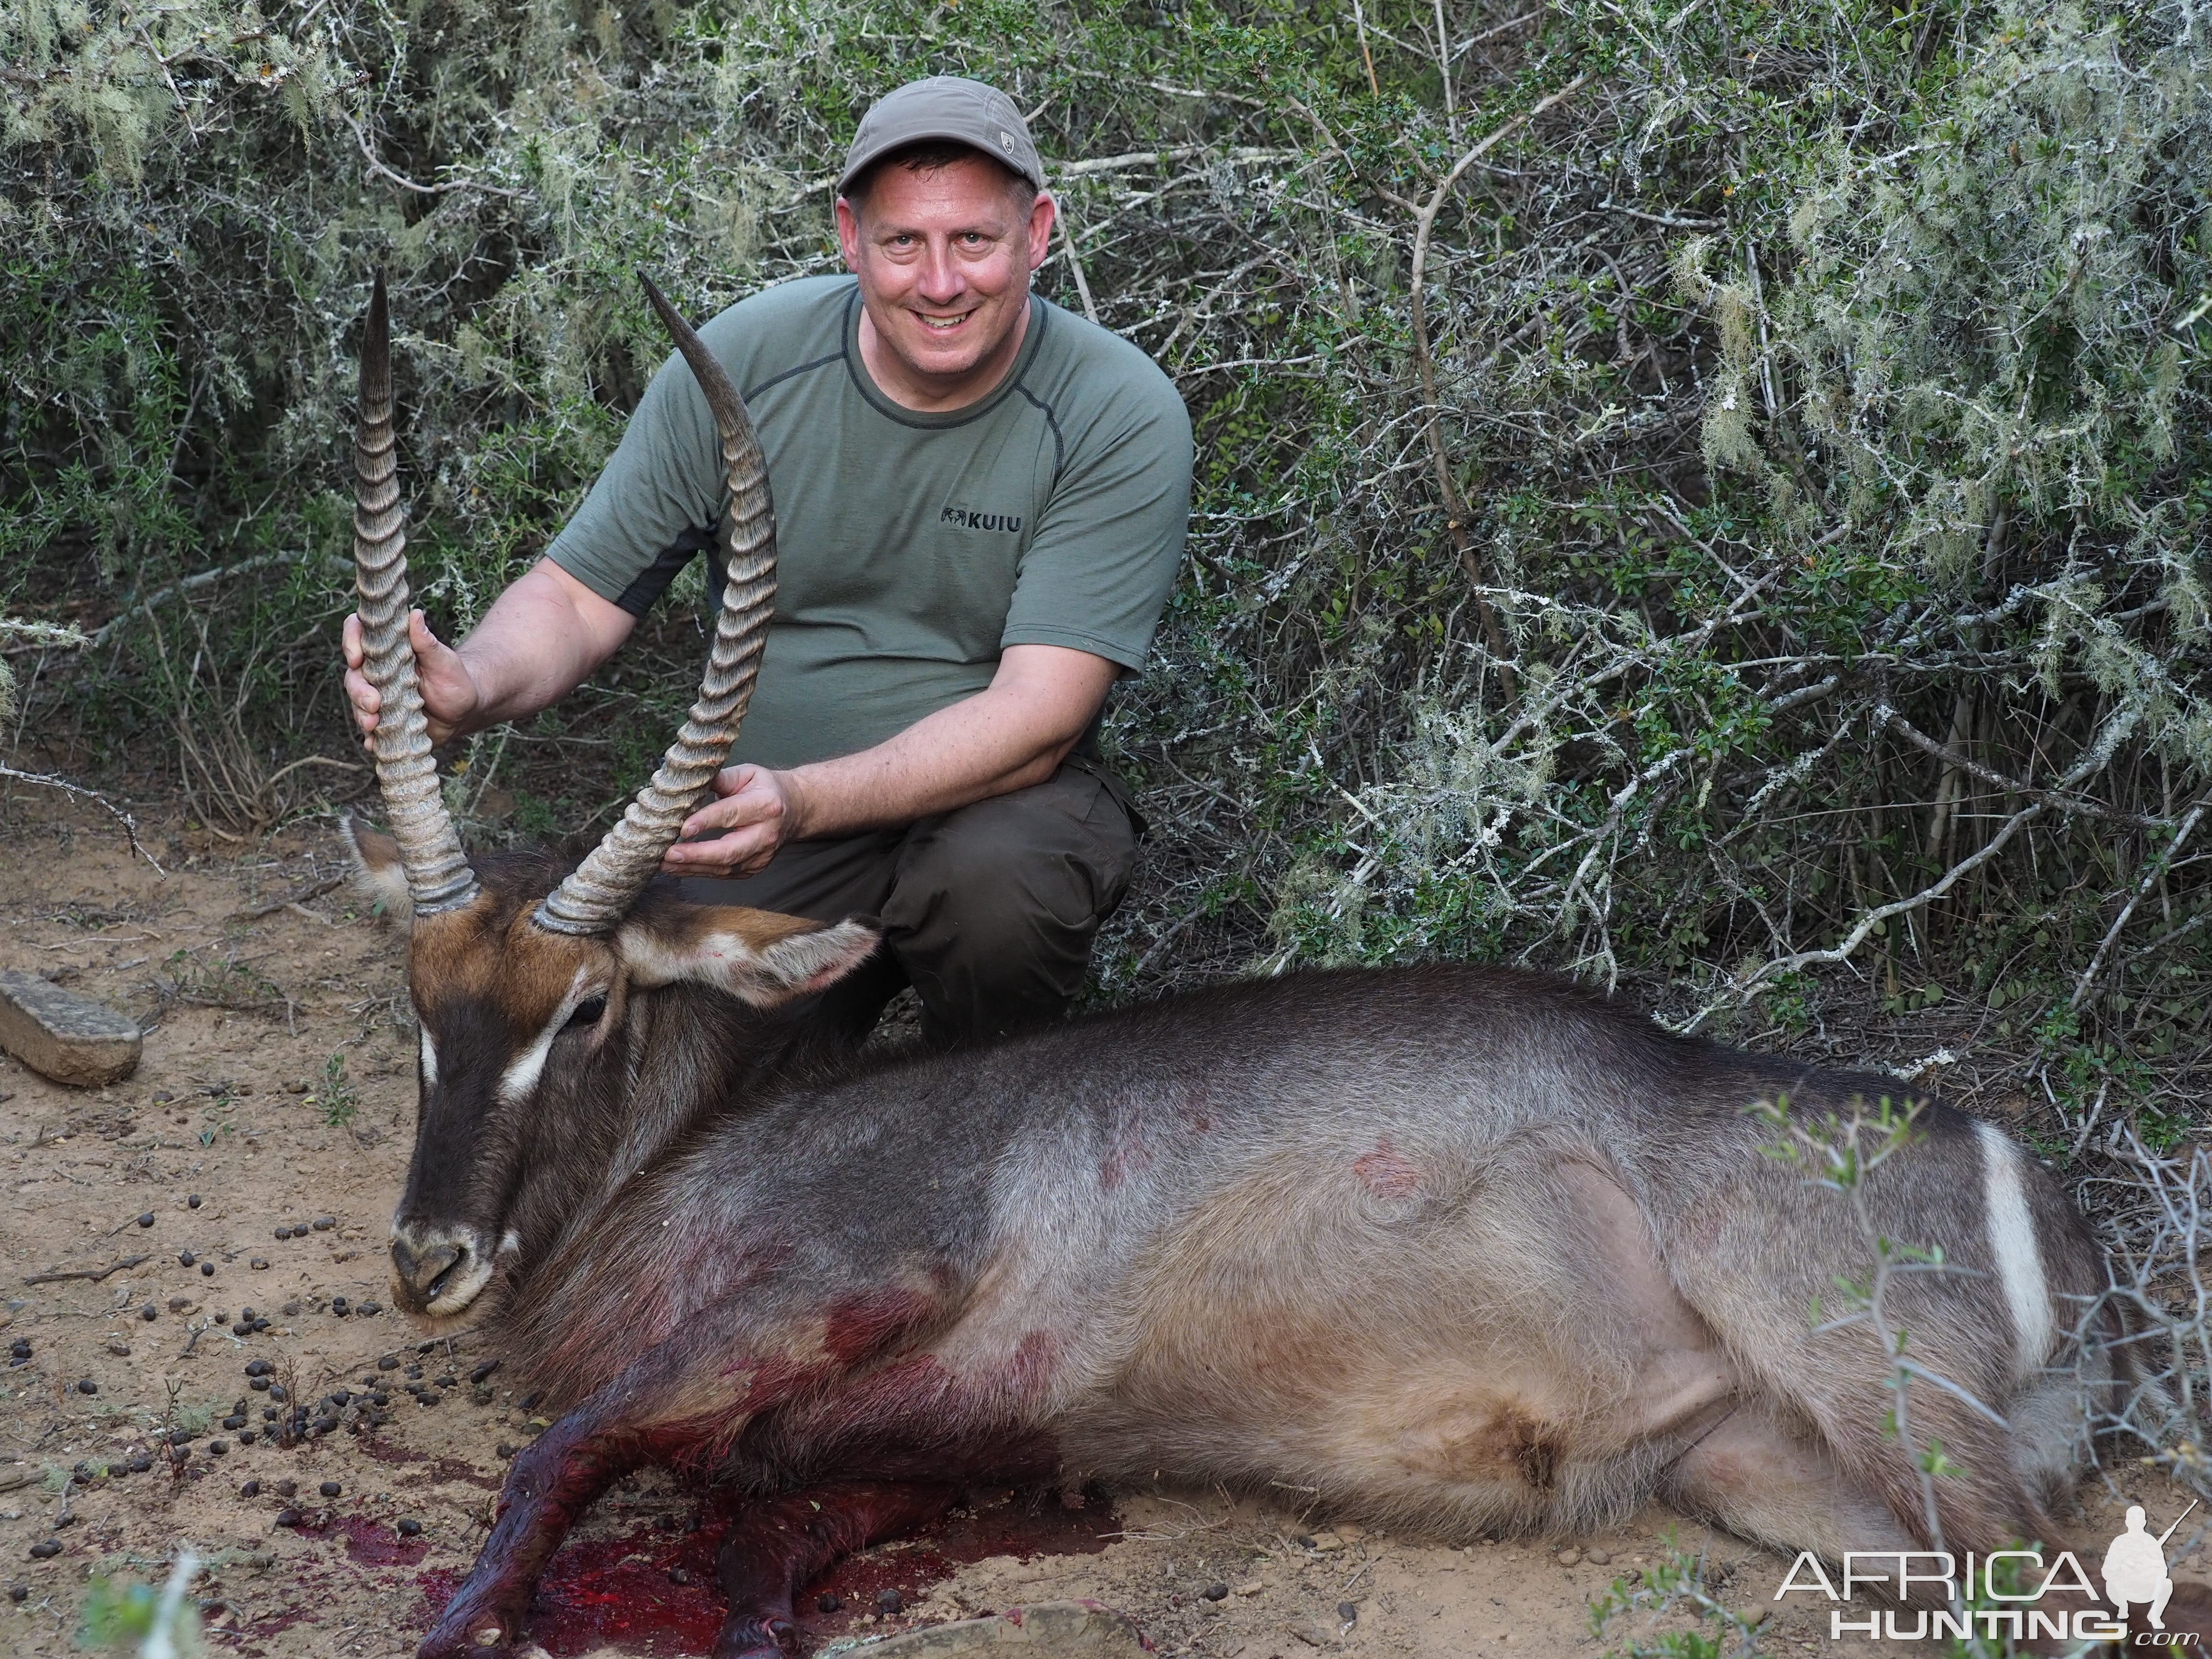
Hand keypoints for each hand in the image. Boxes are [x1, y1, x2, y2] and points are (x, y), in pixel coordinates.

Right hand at [343, 608, 479, 750]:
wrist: (465, 711)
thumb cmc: (455, 679)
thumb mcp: (444, 661)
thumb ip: (427, 642)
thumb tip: (415, 614)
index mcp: (386, 649)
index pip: (358, 635)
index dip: (351, 642)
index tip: (357, 657)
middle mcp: (376, 671)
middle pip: (353, 676)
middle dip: (358, 690)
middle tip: (374, 703)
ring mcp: (377, 697)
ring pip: (357, 703)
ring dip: (361, 714)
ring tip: (373, 724)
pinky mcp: (383, 721)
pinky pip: (369, 730)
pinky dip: (369, 737)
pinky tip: (373, 743)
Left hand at [663, 765, 797, 878]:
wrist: (794, 809)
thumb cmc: (764, 788)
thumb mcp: (746, 774)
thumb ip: (719, 780)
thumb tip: (686, 785)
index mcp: (765, 805)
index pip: (731, 814)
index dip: (706, 821)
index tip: (682, 828)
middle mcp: (766, 834)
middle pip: (729, 851)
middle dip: (696, 855)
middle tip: (668, 854)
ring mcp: (761, 856)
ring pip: (724, 867)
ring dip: (691, 867)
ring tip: (664, 864)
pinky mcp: (754, 868)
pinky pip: (724, 874)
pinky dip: (699, 871)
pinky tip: (679, 868)